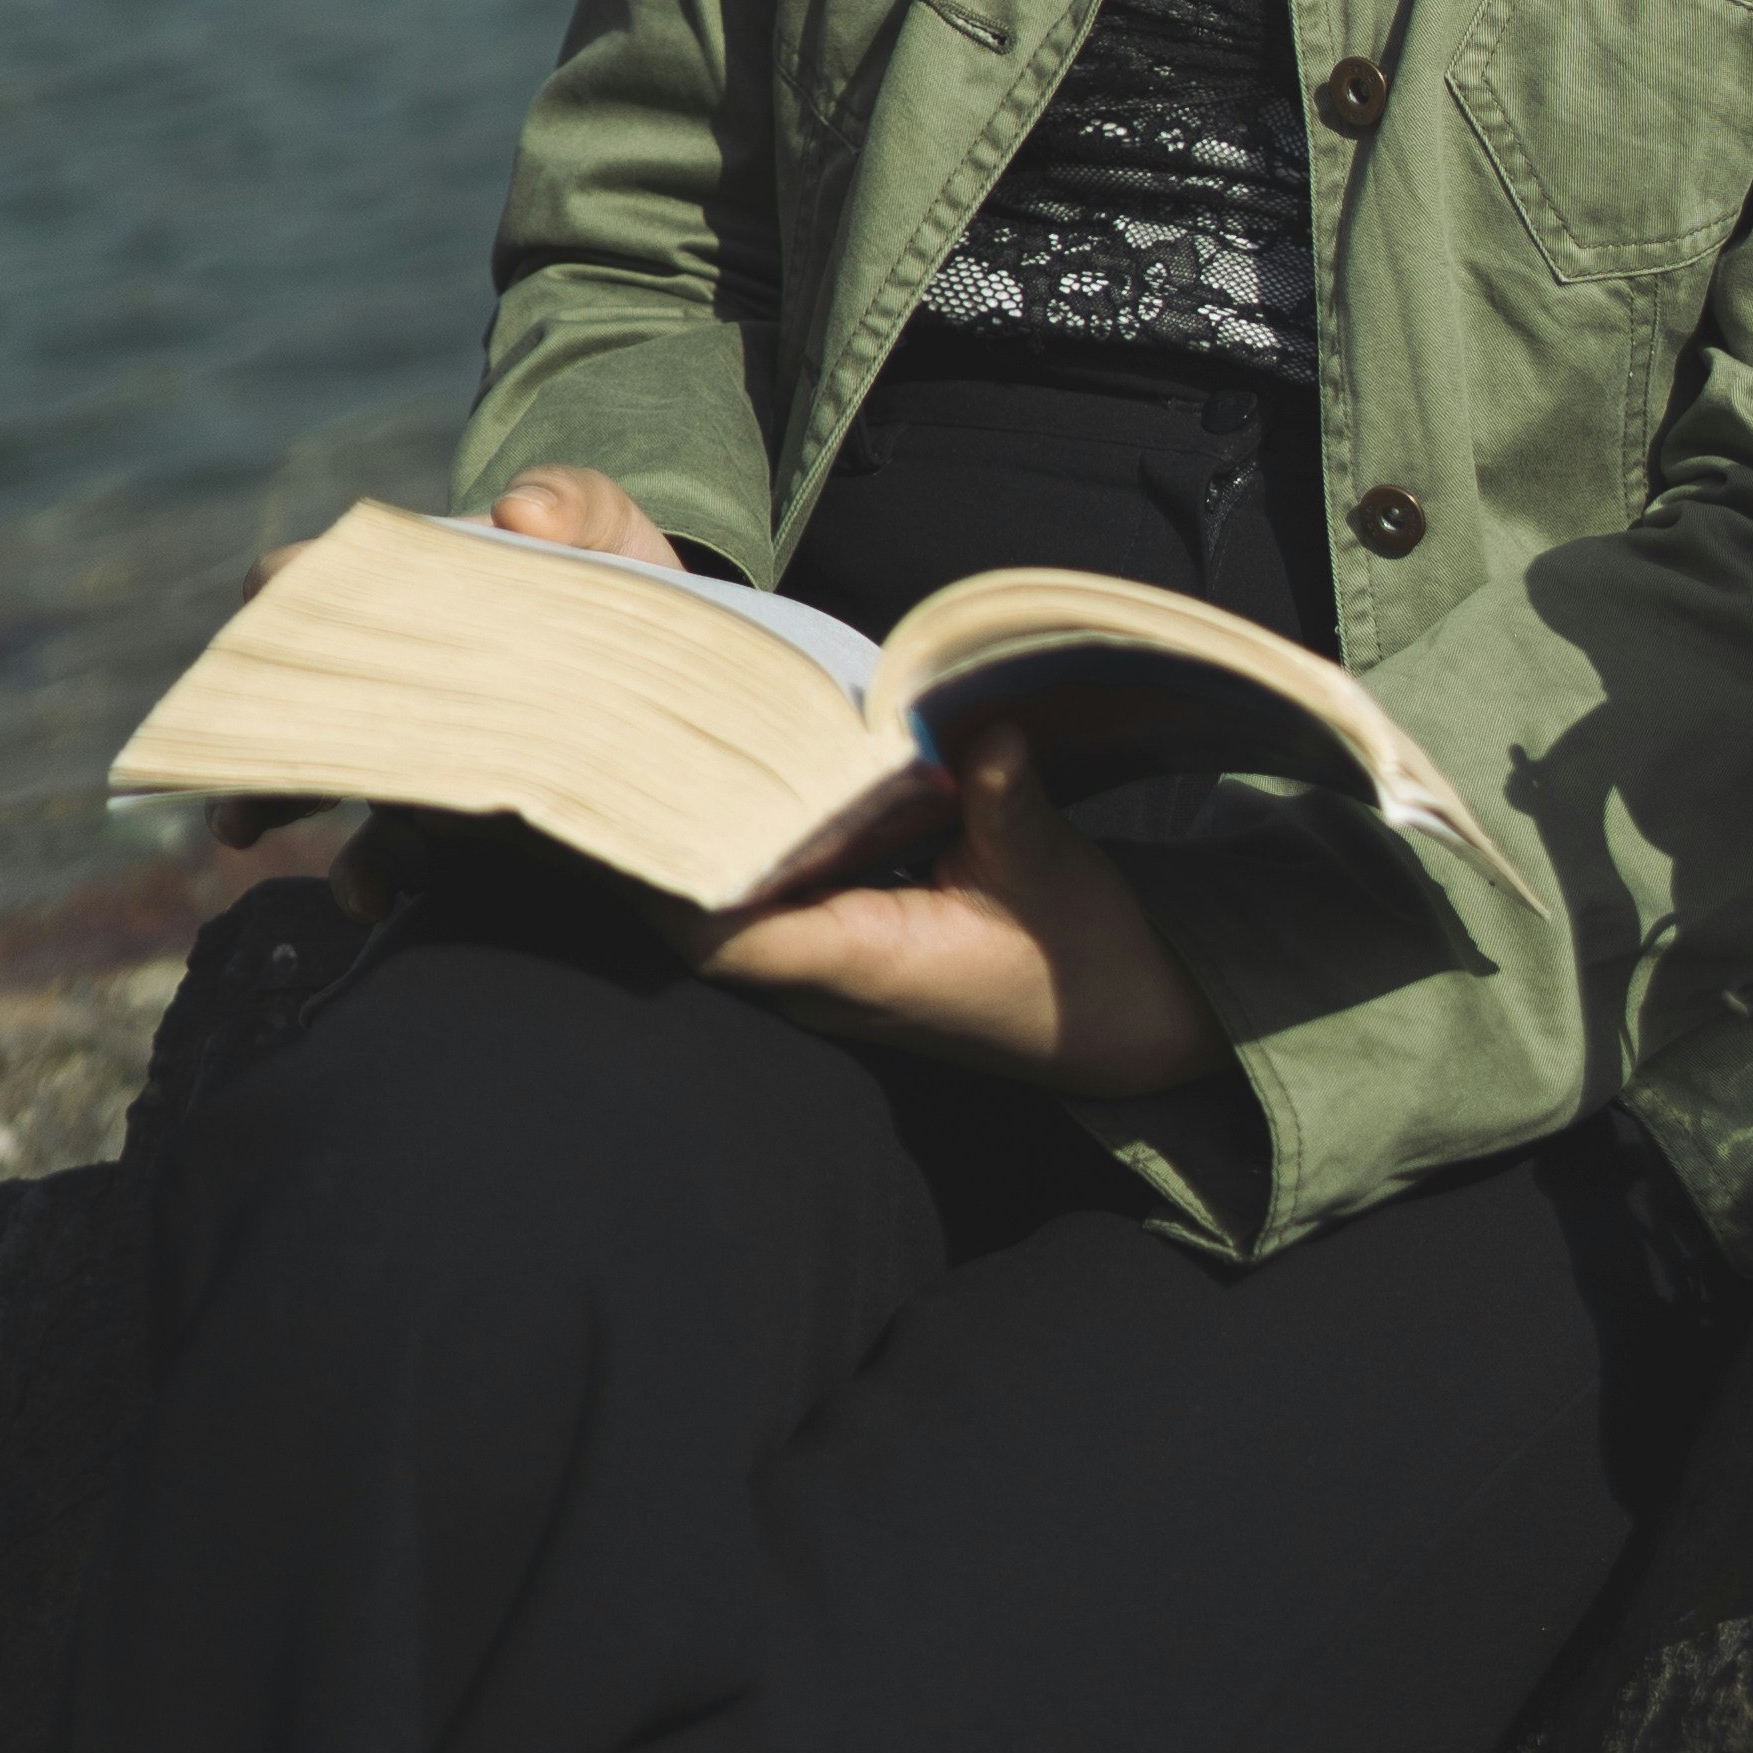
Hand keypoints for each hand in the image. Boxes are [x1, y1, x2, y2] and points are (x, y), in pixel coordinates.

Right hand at [202, 469, 686, 855]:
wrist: (671, 670)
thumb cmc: (615, 579)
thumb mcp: (605, 526)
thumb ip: (573, 501)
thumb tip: (519, 511)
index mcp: (405, 593)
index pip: (306, 580)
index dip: (277, 590)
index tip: (268, 608)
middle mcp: (389, 679)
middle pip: (286, 699)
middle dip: (241, 732)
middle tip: (221, 758)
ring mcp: (414, 754)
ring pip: (323, 785)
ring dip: (274, 808)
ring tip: (246, 832)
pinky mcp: (452, 825)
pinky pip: (390, 862)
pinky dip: (369, 881)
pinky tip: (377, 898)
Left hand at [692, 721, 1229, 1098]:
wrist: (1120, 1025)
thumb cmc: (1082, 956)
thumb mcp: (1047, 863)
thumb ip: (1003, 793)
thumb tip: (984, 727)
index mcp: (864, 964)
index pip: (721, 935)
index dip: (666, 875)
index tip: (632, 797)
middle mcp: (829, 985)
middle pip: (708, 920)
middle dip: (674, 840)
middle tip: (645, 741)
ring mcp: (834, 981)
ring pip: (736, 915)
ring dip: (716, 843)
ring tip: (685, 748)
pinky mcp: (851, 962)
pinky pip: (776, 909)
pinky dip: (762, 852)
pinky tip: (764, 784)